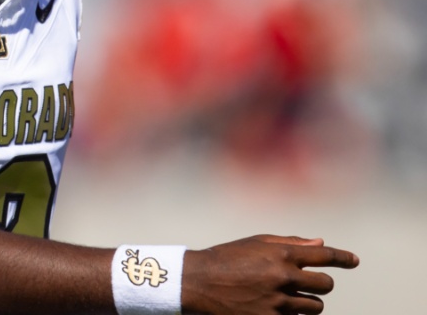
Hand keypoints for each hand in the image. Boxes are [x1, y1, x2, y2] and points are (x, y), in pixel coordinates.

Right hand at [182, 235, 358, 314]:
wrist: (196, 283)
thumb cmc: (225, 259)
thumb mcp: (255, 243)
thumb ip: (289, 243)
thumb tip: (321, 243)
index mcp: (280, 254)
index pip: (324, 256)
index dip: (342, 257)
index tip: (353, 260)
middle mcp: (283, 277)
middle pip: (325, 284)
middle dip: (318, 283)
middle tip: (303, 283)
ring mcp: (279, 302)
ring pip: (315, 306)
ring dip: (306, 302)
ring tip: (285, 297)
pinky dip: (290, 314)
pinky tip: (273, 307)